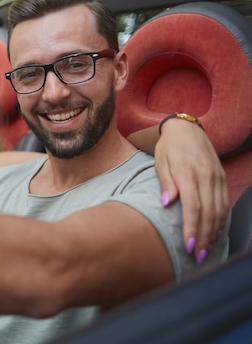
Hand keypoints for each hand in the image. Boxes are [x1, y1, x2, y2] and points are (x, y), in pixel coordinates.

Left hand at [156, 118, 228, 262]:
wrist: (186, 130)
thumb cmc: (169, 148)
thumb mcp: (160, 162)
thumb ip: (165, 183)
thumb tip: (166, 204)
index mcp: (189, 173)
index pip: (193, 207)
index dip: (191, 228)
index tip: (187, 246)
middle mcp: (207, 177)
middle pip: (208, 213)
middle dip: (203, 237)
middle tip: (196, 256)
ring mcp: (217, 178)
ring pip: (219, 211)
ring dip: (213, 232)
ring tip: (205, 250)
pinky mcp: (222, 179)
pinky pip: (224, 203)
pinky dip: (221, 221)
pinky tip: (214, 233)